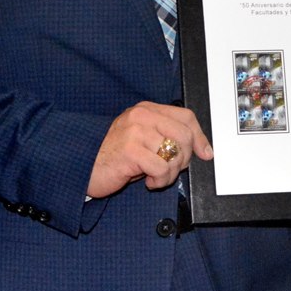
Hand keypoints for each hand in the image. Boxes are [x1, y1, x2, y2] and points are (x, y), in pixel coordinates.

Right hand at [87, 102, 210, 197]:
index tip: (205, 153)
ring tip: (156, 177)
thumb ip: (166, 137)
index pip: (186, 116)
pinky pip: (162, 168)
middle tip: (170, 169)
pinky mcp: (130, 150)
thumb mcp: (143, 140)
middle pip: (184, 135)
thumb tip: (199, 148)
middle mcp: (141, 116)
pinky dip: (159, 180)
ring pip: (175, 153)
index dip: (200, 136)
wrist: (84, 167)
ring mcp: (135, 132)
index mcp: (146, 110)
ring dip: (169, 173)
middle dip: (183, 159)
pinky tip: (147, 181)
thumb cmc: (115, 157)